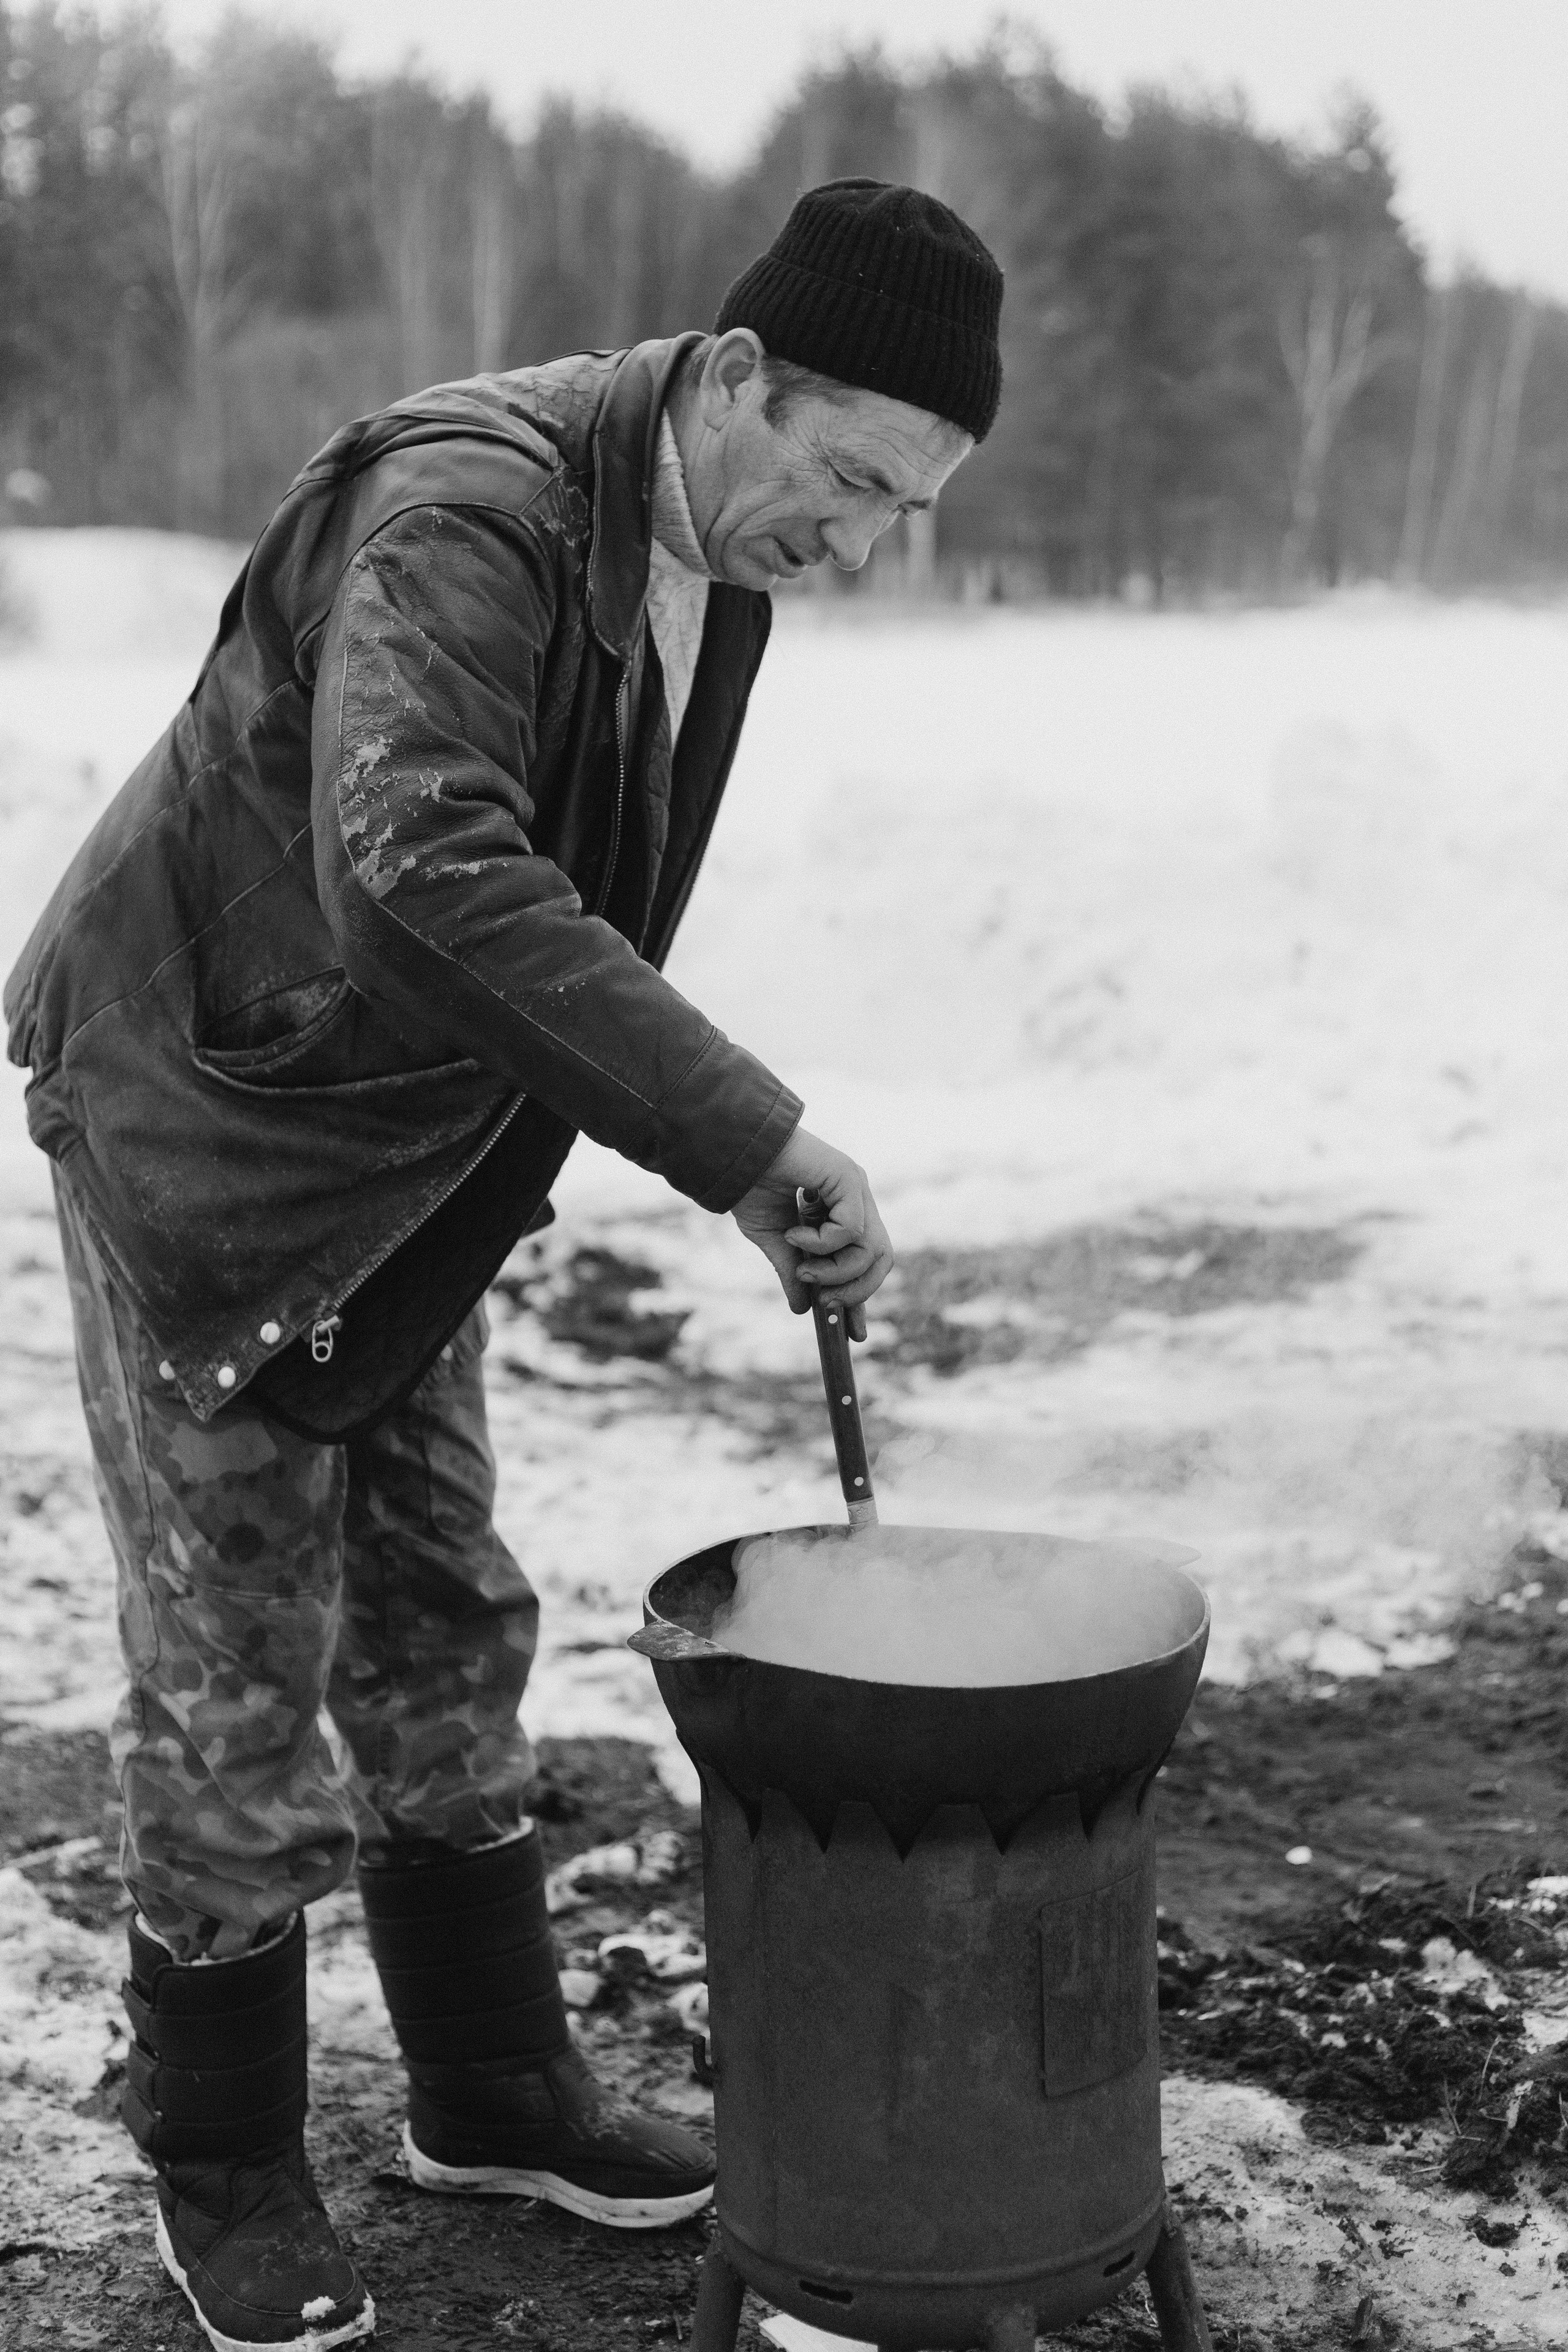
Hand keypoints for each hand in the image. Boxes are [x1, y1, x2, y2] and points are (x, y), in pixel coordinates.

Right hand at [730, 1124, 893, 1339]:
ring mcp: (856, 1188)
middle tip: (824, 1302)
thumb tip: (802, 1310)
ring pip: (871, 1249)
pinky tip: (794, 1232)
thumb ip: (793, 1272)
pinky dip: (822, 1243)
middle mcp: (856, 1201)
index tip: (854, 1334)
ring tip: (802, 1266)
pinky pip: (851, 1229)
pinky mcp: (849, 1177)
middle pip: (881, 1259)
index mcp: (843, 1213)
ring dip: (834, 1270)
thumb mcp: (774, 1243)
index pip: (865, 1262)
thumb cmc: (751, 1190)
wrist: (735, 1155)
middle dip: (856, 1290)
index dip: (862, 1297)